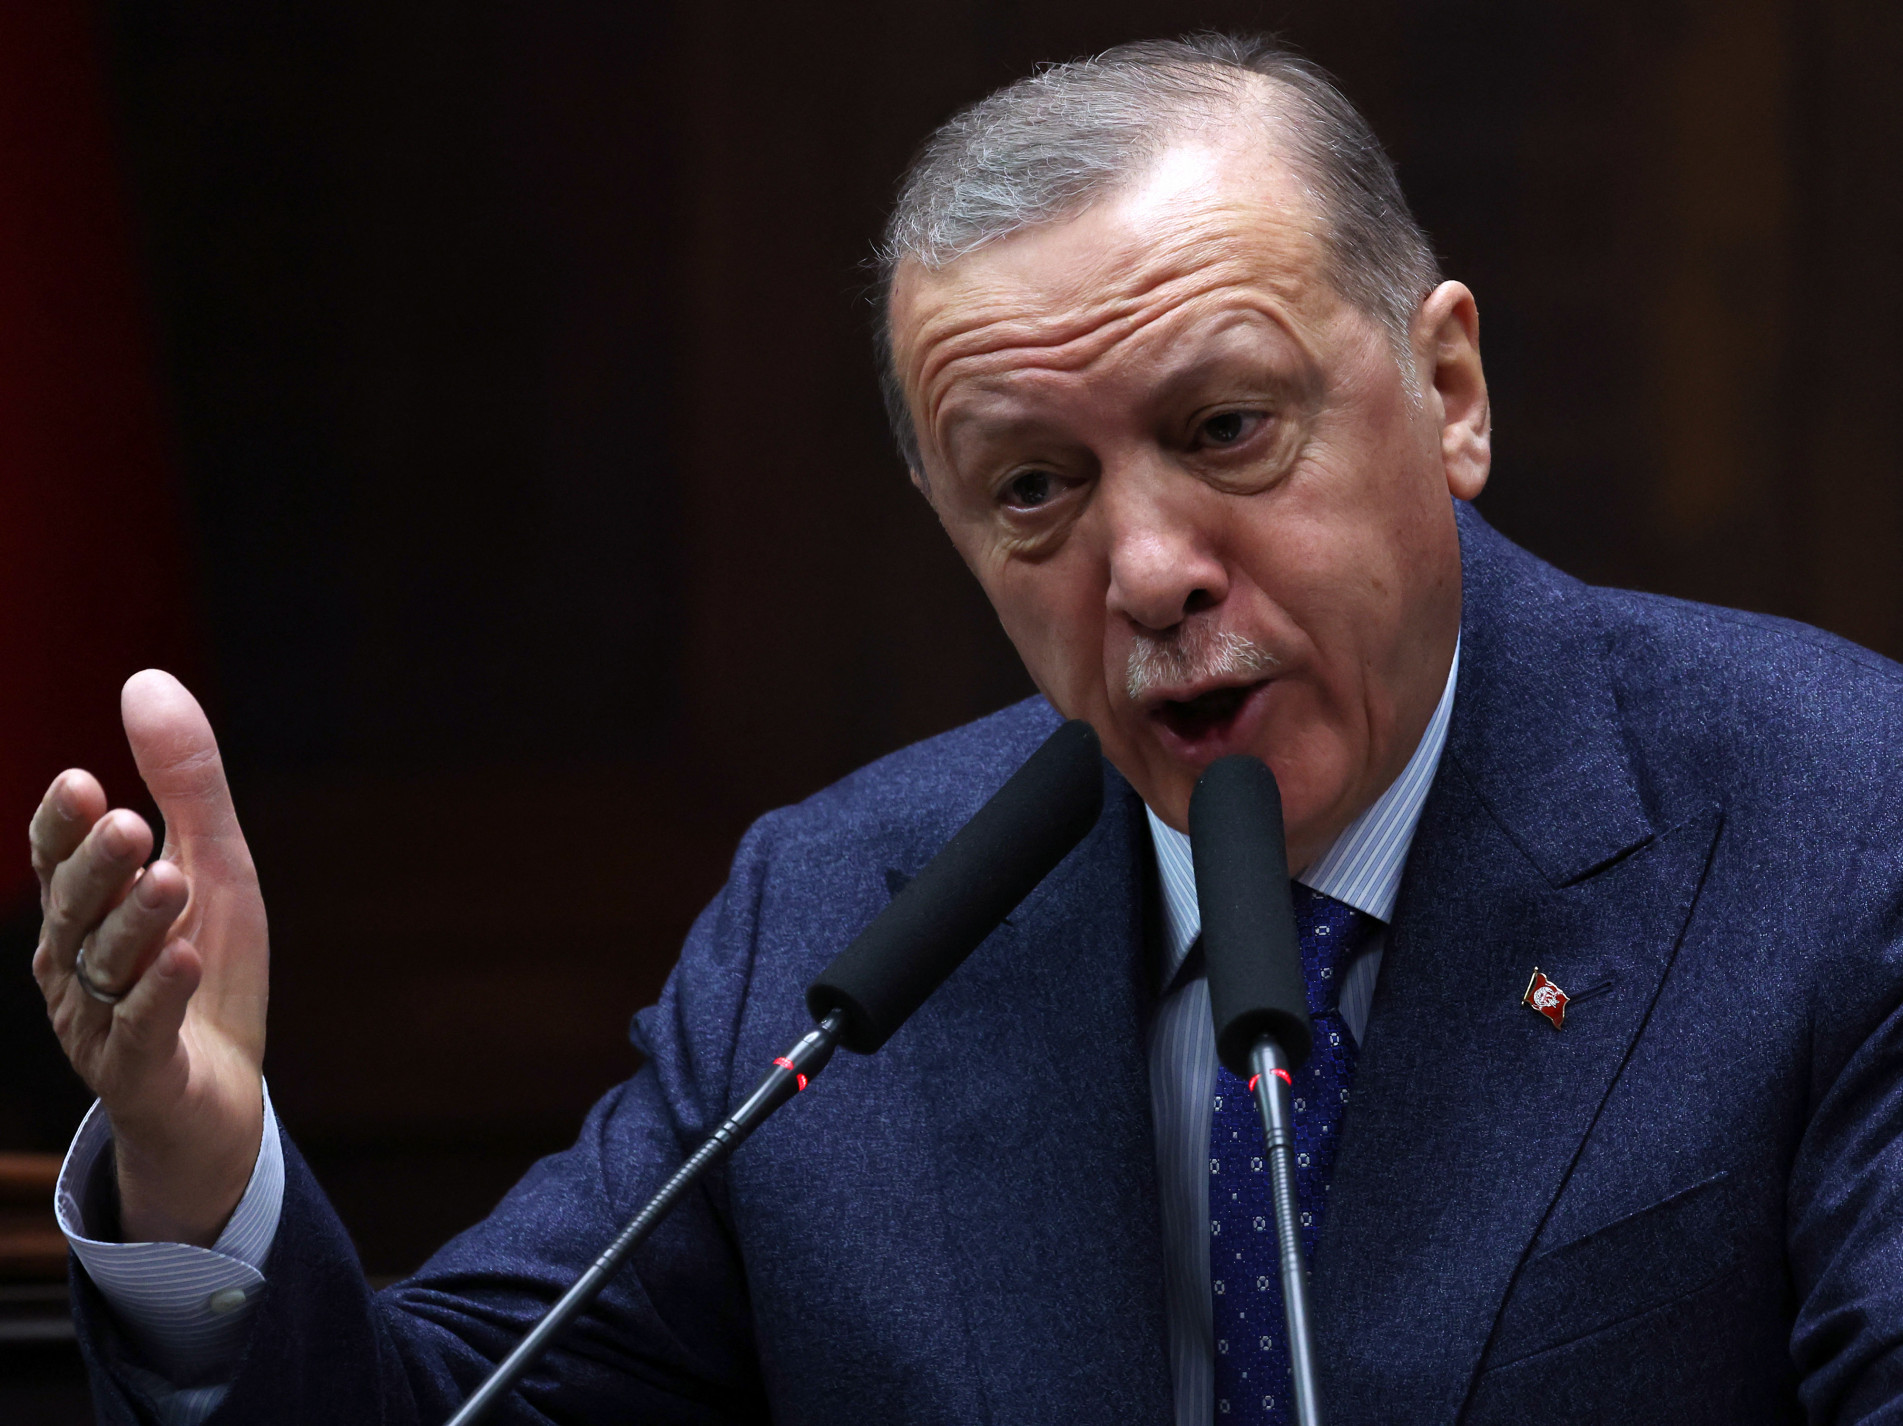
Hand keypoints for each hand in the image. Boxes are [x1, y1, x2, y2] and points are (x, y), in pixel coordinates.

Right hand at [29, 671, 268, 1247]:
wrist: (218, 1095)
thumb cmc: (205, 966)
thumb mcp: (210, 864)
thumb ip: (184, 783)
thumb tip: (146, 679)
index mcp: (85, 912)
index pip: (58, 862)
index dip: (60, 829)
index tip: (77, 784)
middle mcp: (76, 964)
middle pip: (76, 911)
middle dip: (96, 869)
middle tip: (124, 824)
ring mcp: (102, 1021)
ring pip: (108, 966)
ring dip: (137, 922)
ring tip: (169, 879)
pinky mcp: (142, 1070)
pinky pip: (144, 1028)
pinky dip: (162, 992)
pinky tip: (185, 957)